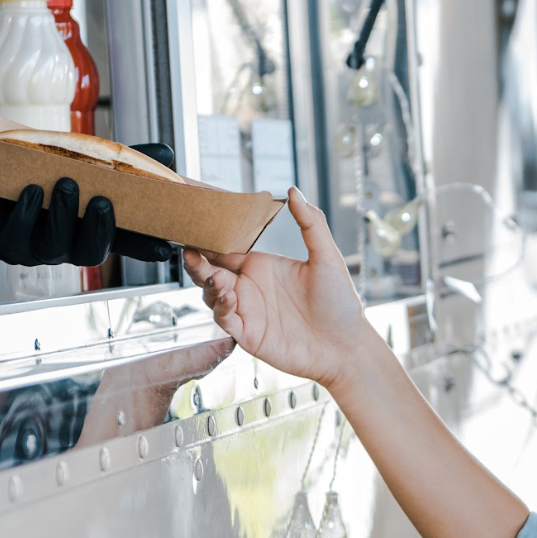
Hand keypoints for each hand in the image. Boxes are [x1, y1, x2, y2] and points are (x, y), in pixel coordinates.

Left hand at [0, 141, 179, 265]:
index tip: (167, 247)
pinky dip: (27, 212)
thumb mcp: (74, 160)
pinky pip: (18, 236)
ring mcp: (32, 248)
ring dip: (65, 217)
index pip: (124, 243)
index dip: (145, 247)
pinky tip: (30, 191)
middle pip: (90, 253)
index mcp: (85, 229)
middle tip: (103, 202)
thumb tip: (168, 154)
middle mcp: (63, 244)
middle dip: (99, 230)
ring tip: (66, 184)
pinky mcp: (1, 243)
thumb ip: (118, 160)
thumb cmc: (23, 173)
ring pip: (56, 247)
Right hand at [183, 189, 372, 388]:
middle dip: (197, 262)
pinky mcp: (249, 335)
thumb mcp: (326, 257)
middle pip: (211, 272)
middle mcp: (250, 288)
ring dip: (208, 284)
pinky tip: (228, 296)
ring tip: (214, 276)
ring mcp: (247, 312)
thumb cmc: (340, 303)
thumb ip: (310, 223)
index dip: (209, 241)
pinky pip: (225, 320)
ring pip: (212, 295)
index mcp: (262, 267)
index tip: (196, 227)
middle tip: (189, 250)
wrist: (347, 346)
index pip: (225, 250)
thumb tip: (293, 191)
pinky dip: (221, 308)